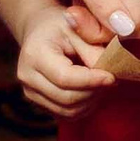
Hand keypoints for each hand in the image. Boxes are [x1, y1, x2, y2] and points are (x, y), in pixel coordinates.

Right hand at [15, 0, 116, 118]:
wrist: (40, 30)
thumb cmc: (61, 25)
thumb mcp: (78, 28)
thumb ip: (93, 51)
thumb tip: (109, 76)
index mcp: (34, 54)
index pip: (65, 77)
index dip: (92, 80)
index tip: (112, 76)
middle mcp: (27, 77)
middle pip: (67, 98)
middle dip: (94, 92)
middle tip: (112, 79)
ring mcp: (30, 93)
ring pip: (68, 111)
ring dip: (91, 101)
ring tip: (103, 83)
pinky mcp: (39, 103)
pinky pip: (66, 114)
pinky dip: (84, 106)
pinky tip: (92, 90)